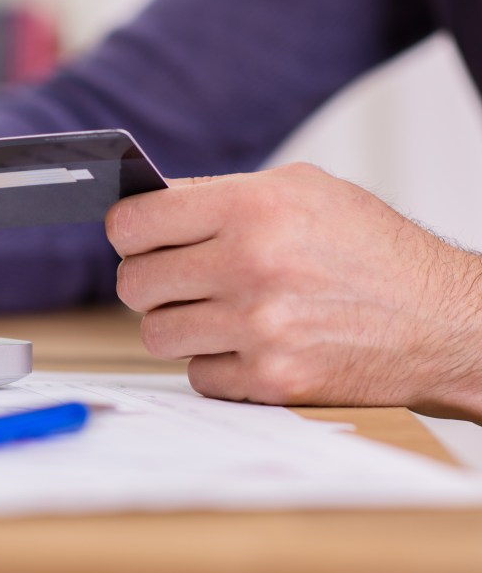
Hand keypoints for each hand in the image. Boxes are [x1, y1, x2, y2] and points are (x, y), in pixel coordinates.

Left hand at [105, 163, 481, 419]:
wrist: (445, 321)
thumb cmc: (372, 251)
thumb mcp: (303, 191)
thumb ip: (222, 196)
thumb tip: (148, 210)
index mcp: (253, 208)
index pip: (135, 223)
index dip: (128, 232)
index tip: (136, 238)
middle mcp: (251, 265)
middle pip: (133, 282)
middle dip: (148, 281)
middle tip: (175, 280)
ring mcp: (260, 328)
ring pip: (155, 333)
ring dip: (177, 325)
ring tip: (212, 313)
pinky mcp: (272, 380)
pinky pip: (197, 375)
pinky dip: (215, 364)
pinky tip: (248, 345)